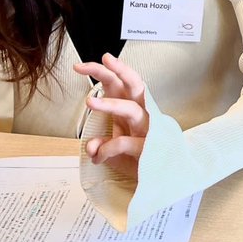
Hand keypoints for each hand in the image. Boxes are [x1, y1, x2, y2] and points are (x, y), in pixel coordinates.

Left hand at [74, 53, 149, 181]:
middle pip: (136, 85)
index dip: (104, 72)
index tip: (81, 66)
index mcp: (131, 110)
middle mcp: (141, 115)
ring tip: (90, 101)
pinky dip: (107, 149)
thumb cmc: (139, 159)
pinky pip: (124, 143)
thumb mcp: (113, 151)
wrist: (161, 182)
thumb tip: (91, 146)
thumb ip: (100, 145)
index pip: (120, 85)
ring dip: (110, 103)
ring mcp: (146, 130)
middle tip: (105, 59)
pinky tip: (97, 157)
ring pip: (132, 109)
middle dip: (120, 70)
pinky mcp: (147, 148)